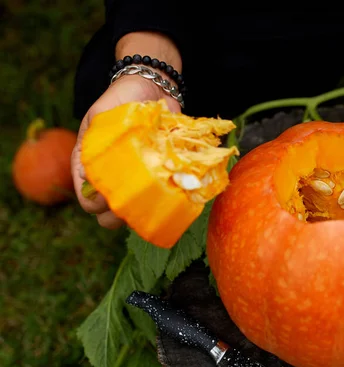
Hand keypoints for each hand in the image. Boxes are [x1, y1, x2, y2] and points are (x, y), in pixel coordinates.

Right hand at [71, 76, 180, 228]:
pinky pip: (161, 197)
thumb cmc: (121, 99)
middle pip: (109, 212)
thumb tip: (88, 175)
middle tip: (128, 208)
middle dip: (115, 216)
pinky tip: (171, 198)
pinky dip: (165, 201)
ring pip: (135, 210)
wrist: (153, 87)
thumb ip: (95, 139)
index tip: (102, 198)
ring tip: (149, 205)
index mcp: (91, 165)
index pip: (86, 197)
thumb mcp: (102, 115)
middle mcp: (113, 177)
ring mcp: (137, 179)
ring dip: (140, 213)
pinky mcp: (159, 175)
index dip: (92, 204)